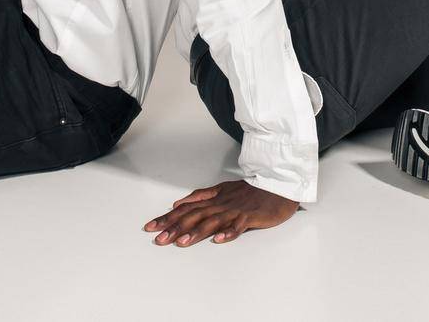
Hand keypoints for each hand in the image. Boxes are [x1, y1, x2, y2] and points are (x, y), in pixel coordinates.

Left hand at [143, 180, 298, 245]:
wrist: (277, 185)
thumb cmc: (250, 190)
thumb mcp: (222, 189)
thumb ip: (199, 196)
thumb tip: (177, 203)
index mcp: (213, 198)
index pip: (185, 208)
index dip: (167, 218)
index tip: (150, 227)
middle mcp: (220, 204)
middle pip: (194, 216)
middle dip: (175, 227)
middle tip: (159, 239)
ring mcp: (235, 210)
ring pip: (213, 221)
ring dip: (196, 232)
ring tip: (181, 242)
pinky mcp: (251, 216)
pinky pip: (238, 225)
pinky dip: (228, 232)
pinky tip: (218, 240)